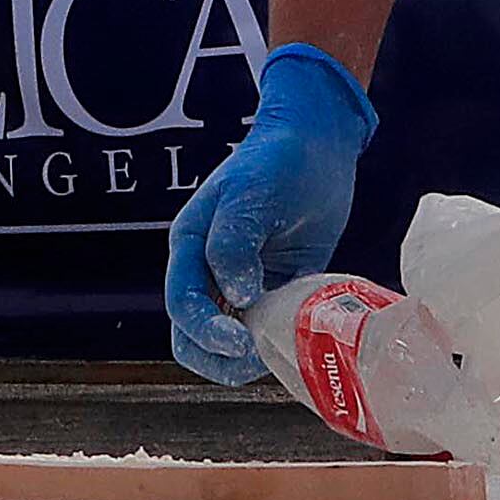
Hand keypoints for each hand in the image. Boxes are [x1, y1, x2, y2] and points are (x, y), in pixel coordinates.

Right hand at [163, 44, 378, 384]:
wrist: (316, 142)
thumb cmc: (276, 160)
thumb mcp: (248, 196)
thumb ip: (233, 246)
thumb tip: (238, 295)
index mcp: (191, 246)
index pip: (183, 305)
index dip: (207, 331)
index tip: (241, 341)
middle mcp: (210, 270)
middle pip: (194, 336)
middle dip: (219, 357)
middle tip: (258, 354)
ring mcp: (242, 282)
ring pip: (227, 341)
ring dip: (247, 357)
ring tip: (279, 348)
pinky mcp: (276, 288)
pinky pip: (266, 330)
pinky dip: (276, 344)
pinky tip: (298, 340)